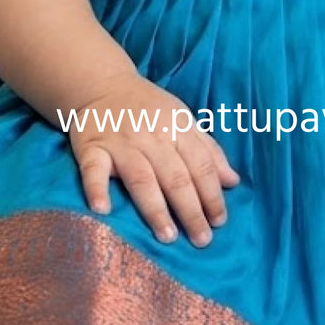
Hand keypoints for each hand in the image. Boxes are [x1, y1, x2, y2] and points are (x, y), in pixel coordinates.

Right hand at [68, 73, 239, 247]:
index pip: (200, 165)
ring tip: (168, 236)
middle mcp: (152, 137)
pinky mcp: (91, 148)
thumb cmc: (149, 108)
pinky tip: (103, 210)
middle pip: (175, 177)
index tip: (219, 221)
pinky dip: (96, 189)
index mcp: (177, 129)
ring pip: (142, 178)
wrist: (101, 84)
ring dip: (155, 208)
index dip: (212, 194)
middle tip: (201, 240)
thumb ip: (208, 150)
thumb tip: (233, 182)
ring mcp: (121, 143)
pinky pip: (94, 170)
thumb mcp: (183, 119)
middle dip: (191, 210)